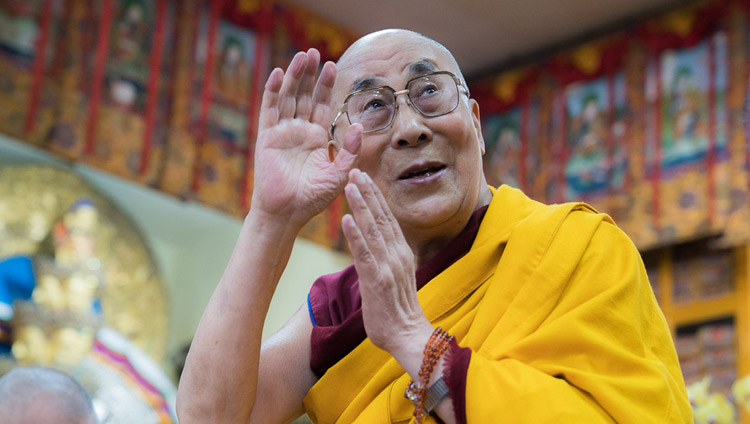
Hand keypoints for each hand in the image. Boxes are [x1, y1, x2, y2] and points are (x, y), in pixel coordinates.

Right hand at [251, 49, 361, 227]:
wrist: (288, 213)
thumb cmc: (313, 198)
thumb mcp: (339, 173)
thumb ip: (350, 150)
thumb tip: (358, 125)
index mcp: (317, 138)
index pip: (322, 104)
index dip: (326, 85)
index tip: (333, 65)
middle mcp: (299, 131)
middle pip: (305, 95)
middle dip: (310, 74)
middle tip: (314, 51)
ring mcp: (282, 132)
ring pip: (288, 97)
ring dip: (294, 76)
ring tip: (302, 56)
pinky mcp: (267, 137)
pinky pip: (270, 110)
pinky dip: (273, 91)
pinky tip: (278, 74)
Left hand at [341, 169, 430, 352]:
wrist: (409, 336)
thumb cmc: (398, 311)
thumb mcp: (395, 279)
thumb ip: (386, 261)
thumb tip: (375, 249)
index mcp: (401, 253)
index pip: (388, 219)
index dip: (376, 197)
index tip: (365, 178)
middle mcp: (397, 255)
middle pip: (381, 217)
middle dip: (367, 193)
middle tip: (355, 171)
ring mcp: (388, 267)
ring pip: (373, 230)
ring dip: (360, 206)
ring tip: (349, 186)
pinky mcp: (377, 281)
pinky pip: (364, 254)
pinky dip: (355, 236)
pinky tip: (347, 220)